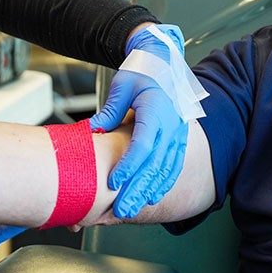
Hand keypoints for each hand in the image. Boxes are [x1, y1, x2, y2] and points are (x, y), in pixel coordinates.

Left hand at [89, 24, 188, 218]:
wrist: (164, 62)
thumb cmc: (142, 72)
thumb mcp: (122, 86)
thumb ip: (110, 111)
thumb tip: (91, 130)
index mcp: (157, 110)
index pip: (143, 145)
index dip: (129, 166)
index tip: (113, 183)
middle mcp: (172, 124)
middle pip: (155, 164)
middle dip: (137, 189)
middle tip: (121, 210)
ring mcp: (179, 132)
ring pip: (166, 169)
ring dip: (149, 191)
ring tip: (133, 209)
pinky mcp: (180, 138)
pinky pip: (174, 165)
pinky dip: (163, 183)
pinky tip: (152, 196)